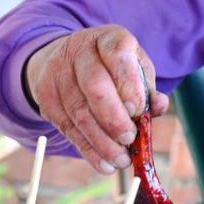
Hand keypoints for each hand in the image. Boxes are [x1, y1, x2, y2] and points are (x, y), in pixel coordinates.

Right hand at [25, 25, 170, 173]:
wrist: (66, 58)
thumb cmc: (112, 67)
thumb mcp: (134, 68)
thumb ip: (147, 88)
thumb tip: (158, 106)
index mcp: (108, 39)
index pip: (117, 55)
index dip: (128, 84)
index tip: (137, 111)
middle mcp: (79, 51)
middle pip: (94, 86)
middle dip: (114, 118)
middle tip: (130, 139)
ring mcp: (57, 73)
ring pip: (79, 112)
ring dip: (102, 142)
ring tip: (121, 160)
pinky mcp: (46, 97)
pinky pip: (67, 128)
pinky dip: (88, 150)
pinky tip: (104, 164)